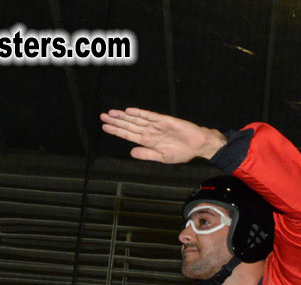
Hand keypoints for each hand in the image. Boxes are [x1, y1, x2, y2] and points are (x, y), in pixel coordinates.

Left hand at [99, 108, 226, 163]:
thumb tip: (131, 153)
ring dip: (124, 116)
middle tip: (102, 116)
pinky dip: (140, 113)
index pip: (129, 135)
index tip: (105, 127)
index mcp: (148, 141)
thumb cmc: (182, 152)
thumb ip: (147, 154)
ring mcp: (156, 125)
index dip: (117, 131)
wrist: (198, 145)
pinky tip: (129, 111)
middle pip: (129, 125)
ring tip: (111, 113)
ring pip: (136, 119)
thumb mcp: (163, 157)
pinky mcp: (164, 120)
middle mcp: (150, 131)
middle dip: (116, 121)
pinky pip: (150, 116)